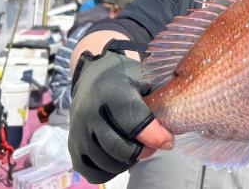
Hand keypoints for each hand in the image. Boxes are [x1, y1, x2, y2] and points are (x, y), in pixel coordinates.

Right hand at [68, 48, 173, 182]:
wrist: (92, 75)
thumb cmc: (124, 77)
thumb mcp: (144, 78)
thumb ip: (160, 100)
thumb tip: (175, 126)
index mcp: (111, 92)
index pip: (134, 122)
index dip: (155, 136)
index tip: (169, 140)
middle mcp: (90, 113)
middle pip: (122, 149)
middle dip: (144, 150)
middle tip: (153, 143)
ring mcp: (78, 132)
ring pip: (110, 163)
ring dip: (129, 161)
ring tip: (136, 145)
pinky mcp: (73, 147)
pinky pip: (95, 173)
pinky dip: (112, 170)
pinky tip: (120, 155)